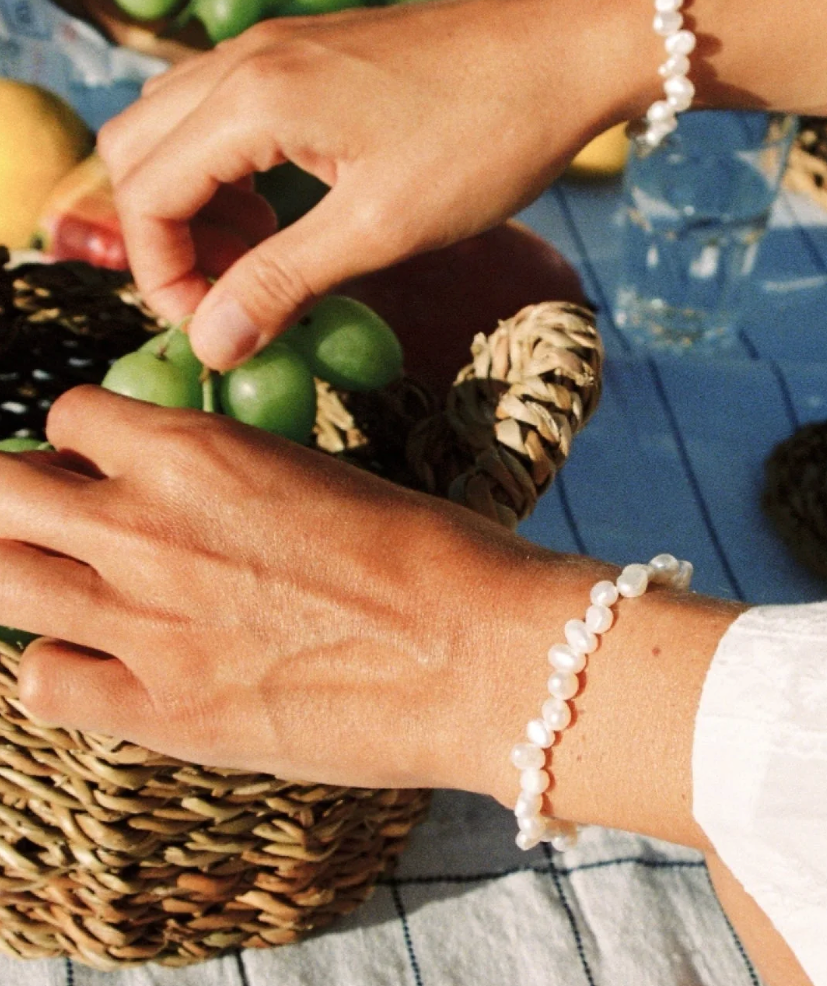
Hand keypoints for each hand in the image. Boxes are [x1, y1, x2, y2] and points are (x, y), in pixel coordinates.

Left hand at [0, 386, 598, 791]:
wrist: (479, 652)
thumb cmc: (427, 552)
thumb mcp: (317, 483)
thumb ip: (230, 484)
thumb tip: (186, 496)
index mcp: (195, 452)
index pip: (70, 414)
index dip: (84, 439)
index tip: (106, 463)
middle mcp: (144, 528)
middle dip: (21, 497)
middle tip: (64, 520)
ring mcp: (141, 624)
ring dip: (27, 573)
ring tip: (74, 586)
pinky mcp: (161, 713)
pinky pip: (42, 680)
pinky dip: (60, 666)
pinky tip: (108, 664)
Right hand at [97, 0, 660, 371]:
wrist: (565, 53)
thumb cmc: (486, 139)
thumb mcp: (382, 227)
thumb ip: (283, 281)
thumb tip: (212, 344)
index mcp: (251, 97)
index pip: (144, 193)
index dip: (160, 276)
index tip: (213, 328)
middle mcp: (245, 57)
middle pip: (139, 151)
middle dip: (166, 235)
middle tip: (231, 292)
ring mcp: (275, 45)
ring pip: (177, 125)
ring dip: (197, 201)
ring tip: (262, 257)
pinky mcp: (309, 50)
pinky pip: (227, 108)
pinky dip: (231, 167)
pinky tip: (288, 207)